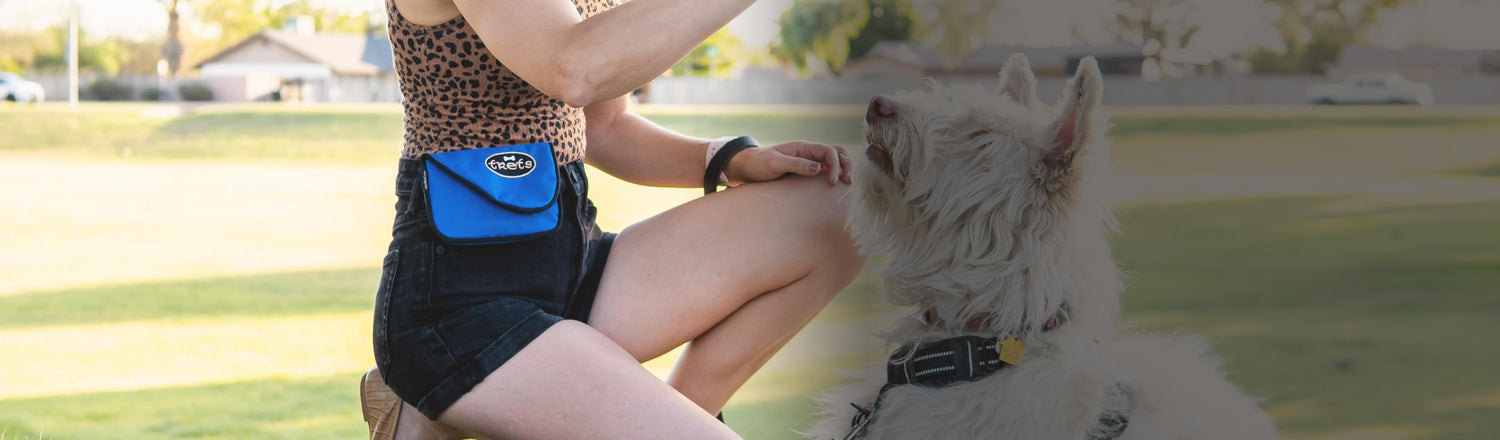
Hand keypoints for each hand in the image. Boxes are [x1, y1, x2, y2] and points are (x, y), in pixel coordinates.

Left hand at [723, 141, 852, 185]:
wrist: (746, 166)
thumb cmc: (758, 164)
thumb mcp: (774, 164)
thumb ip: (795, 164)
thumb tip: (817, 168)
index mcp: (803, 147)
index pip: (829, 151)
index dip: (835, 165)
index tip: (832, 182)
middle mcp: (808, 151)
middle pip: (836, 152)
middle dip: (846, 164)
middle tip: (847, 182)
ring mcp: (808, 159)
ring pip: (833, 159)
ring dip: (842, 168)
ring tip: (845, 183)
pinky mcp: (805, 168)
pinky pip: (825, 168)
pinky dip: (833, 174)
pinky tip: (834, 185)